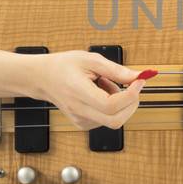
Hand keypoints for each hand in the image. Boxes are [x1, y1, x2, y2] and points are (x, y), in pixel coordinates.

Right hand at [25, 50, 150, 129]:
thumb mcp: (90, 59)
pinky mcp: (84, 124)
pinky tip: (100, 92)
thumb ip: (115, 70)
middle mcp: (79, 111)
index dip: (130, 95)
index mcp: (78, 93)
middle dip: (131, 103)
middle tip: (130, 85)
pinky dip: (112, 106)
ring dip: (120, 102)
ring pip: (114, 120)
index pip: (111, 105)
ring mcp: (81, 121)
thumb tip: (136, 77)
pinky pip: (107, 119)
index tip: (139, 81)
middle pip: (116, 120)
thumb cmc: (63, 66)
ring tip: (105, 84)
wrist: (43, 78)